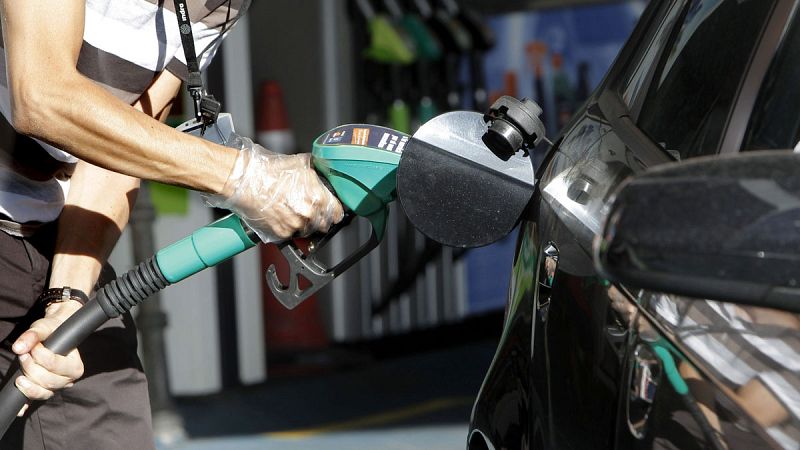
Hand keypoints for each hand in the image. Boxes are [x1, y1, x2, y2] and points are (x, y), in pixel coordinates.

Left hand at [11, 300, 84, 414]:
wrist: (52, 337)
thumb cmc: (52, 332)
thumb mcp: (44, 328)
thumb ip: (33, 335)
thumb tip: (19, 348)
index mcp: (75, 366)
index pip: (54, 365)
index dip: (40, 355)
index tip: (34, 346)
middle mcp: (68, 380)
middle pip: (47, 380)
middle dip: (30, 367)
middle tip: (24, 355)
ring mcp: (56, 388)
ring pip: (41, 392)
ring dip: (27, 384)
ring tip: (19, 374)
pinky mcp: (43, 392)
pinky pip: (33, 402)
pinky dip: (25, 406)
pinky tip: (20, 409)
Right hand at [206, 136, 344, 242]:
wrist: (246, 181)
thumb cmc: (270, 171)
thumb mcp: (301, 163)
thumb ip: (318, 170)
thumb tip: (325, 170)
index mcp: (318, 198)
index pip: (337, 213)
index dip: (335, 211)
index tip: (332, 210)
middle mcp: (309, 214)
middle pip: (324, 224)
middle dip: (319, 218)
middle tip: (308, 209)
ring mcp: (295, 226)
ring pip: (308, 230)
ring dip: (304, 224)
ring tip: (292, 210)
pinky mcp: (281, 233)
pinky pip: (291, 234)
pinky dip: (289, 227)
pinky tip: (282, 214)